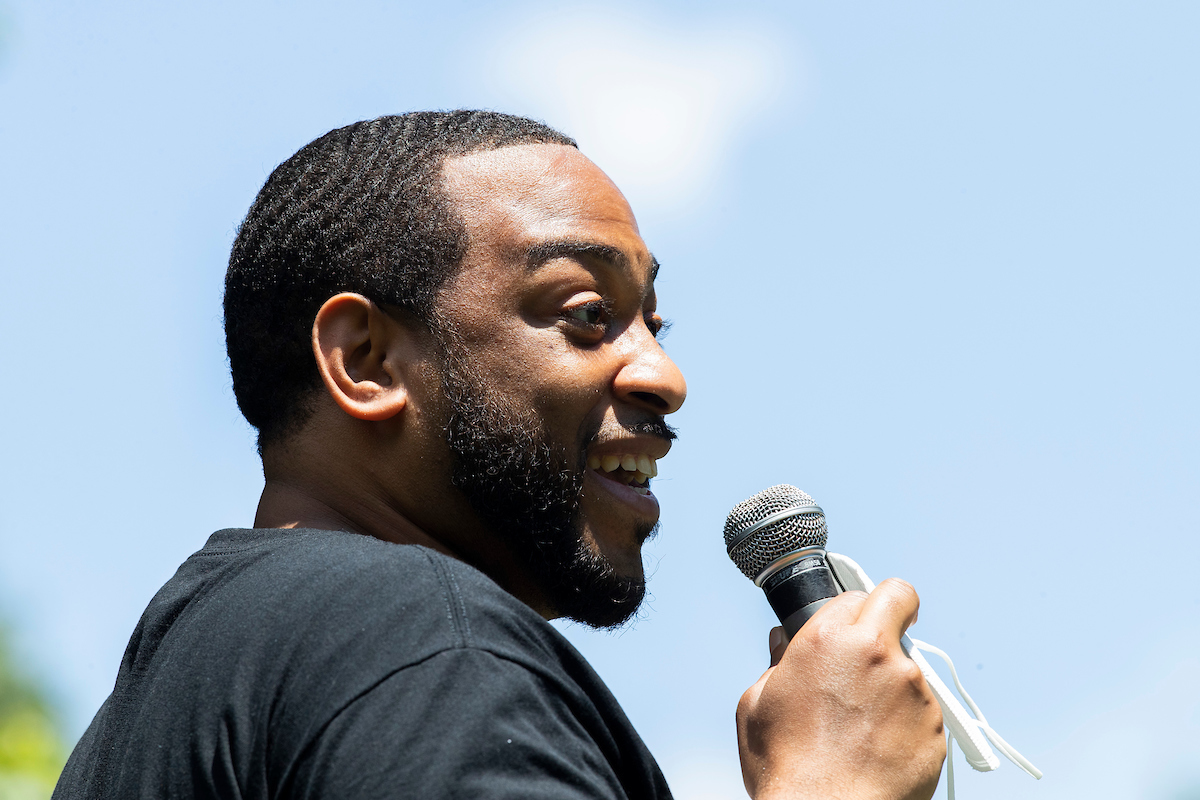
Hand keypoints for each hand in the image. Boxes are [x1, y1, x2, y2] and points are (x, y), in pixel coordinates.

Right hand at [736, 579, 945, 799]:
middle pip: (899, 598)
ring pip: (910, 662)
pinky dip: (906, 719)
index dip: (849, 611)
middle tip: (880, 636)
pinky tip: (879, 746)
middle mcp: (877, 654)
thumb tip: (782, 642)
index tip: (849, 627)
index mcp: (828, 639)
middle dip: (892, 609)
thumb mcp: (756, 704)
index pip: (853, 594)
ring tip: (864, 720)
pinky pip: (924, 708)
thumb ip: (775, 662)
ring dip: (893, 677)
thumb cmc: (786, 766)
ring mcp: (913, 689)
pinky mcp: (935, 726)